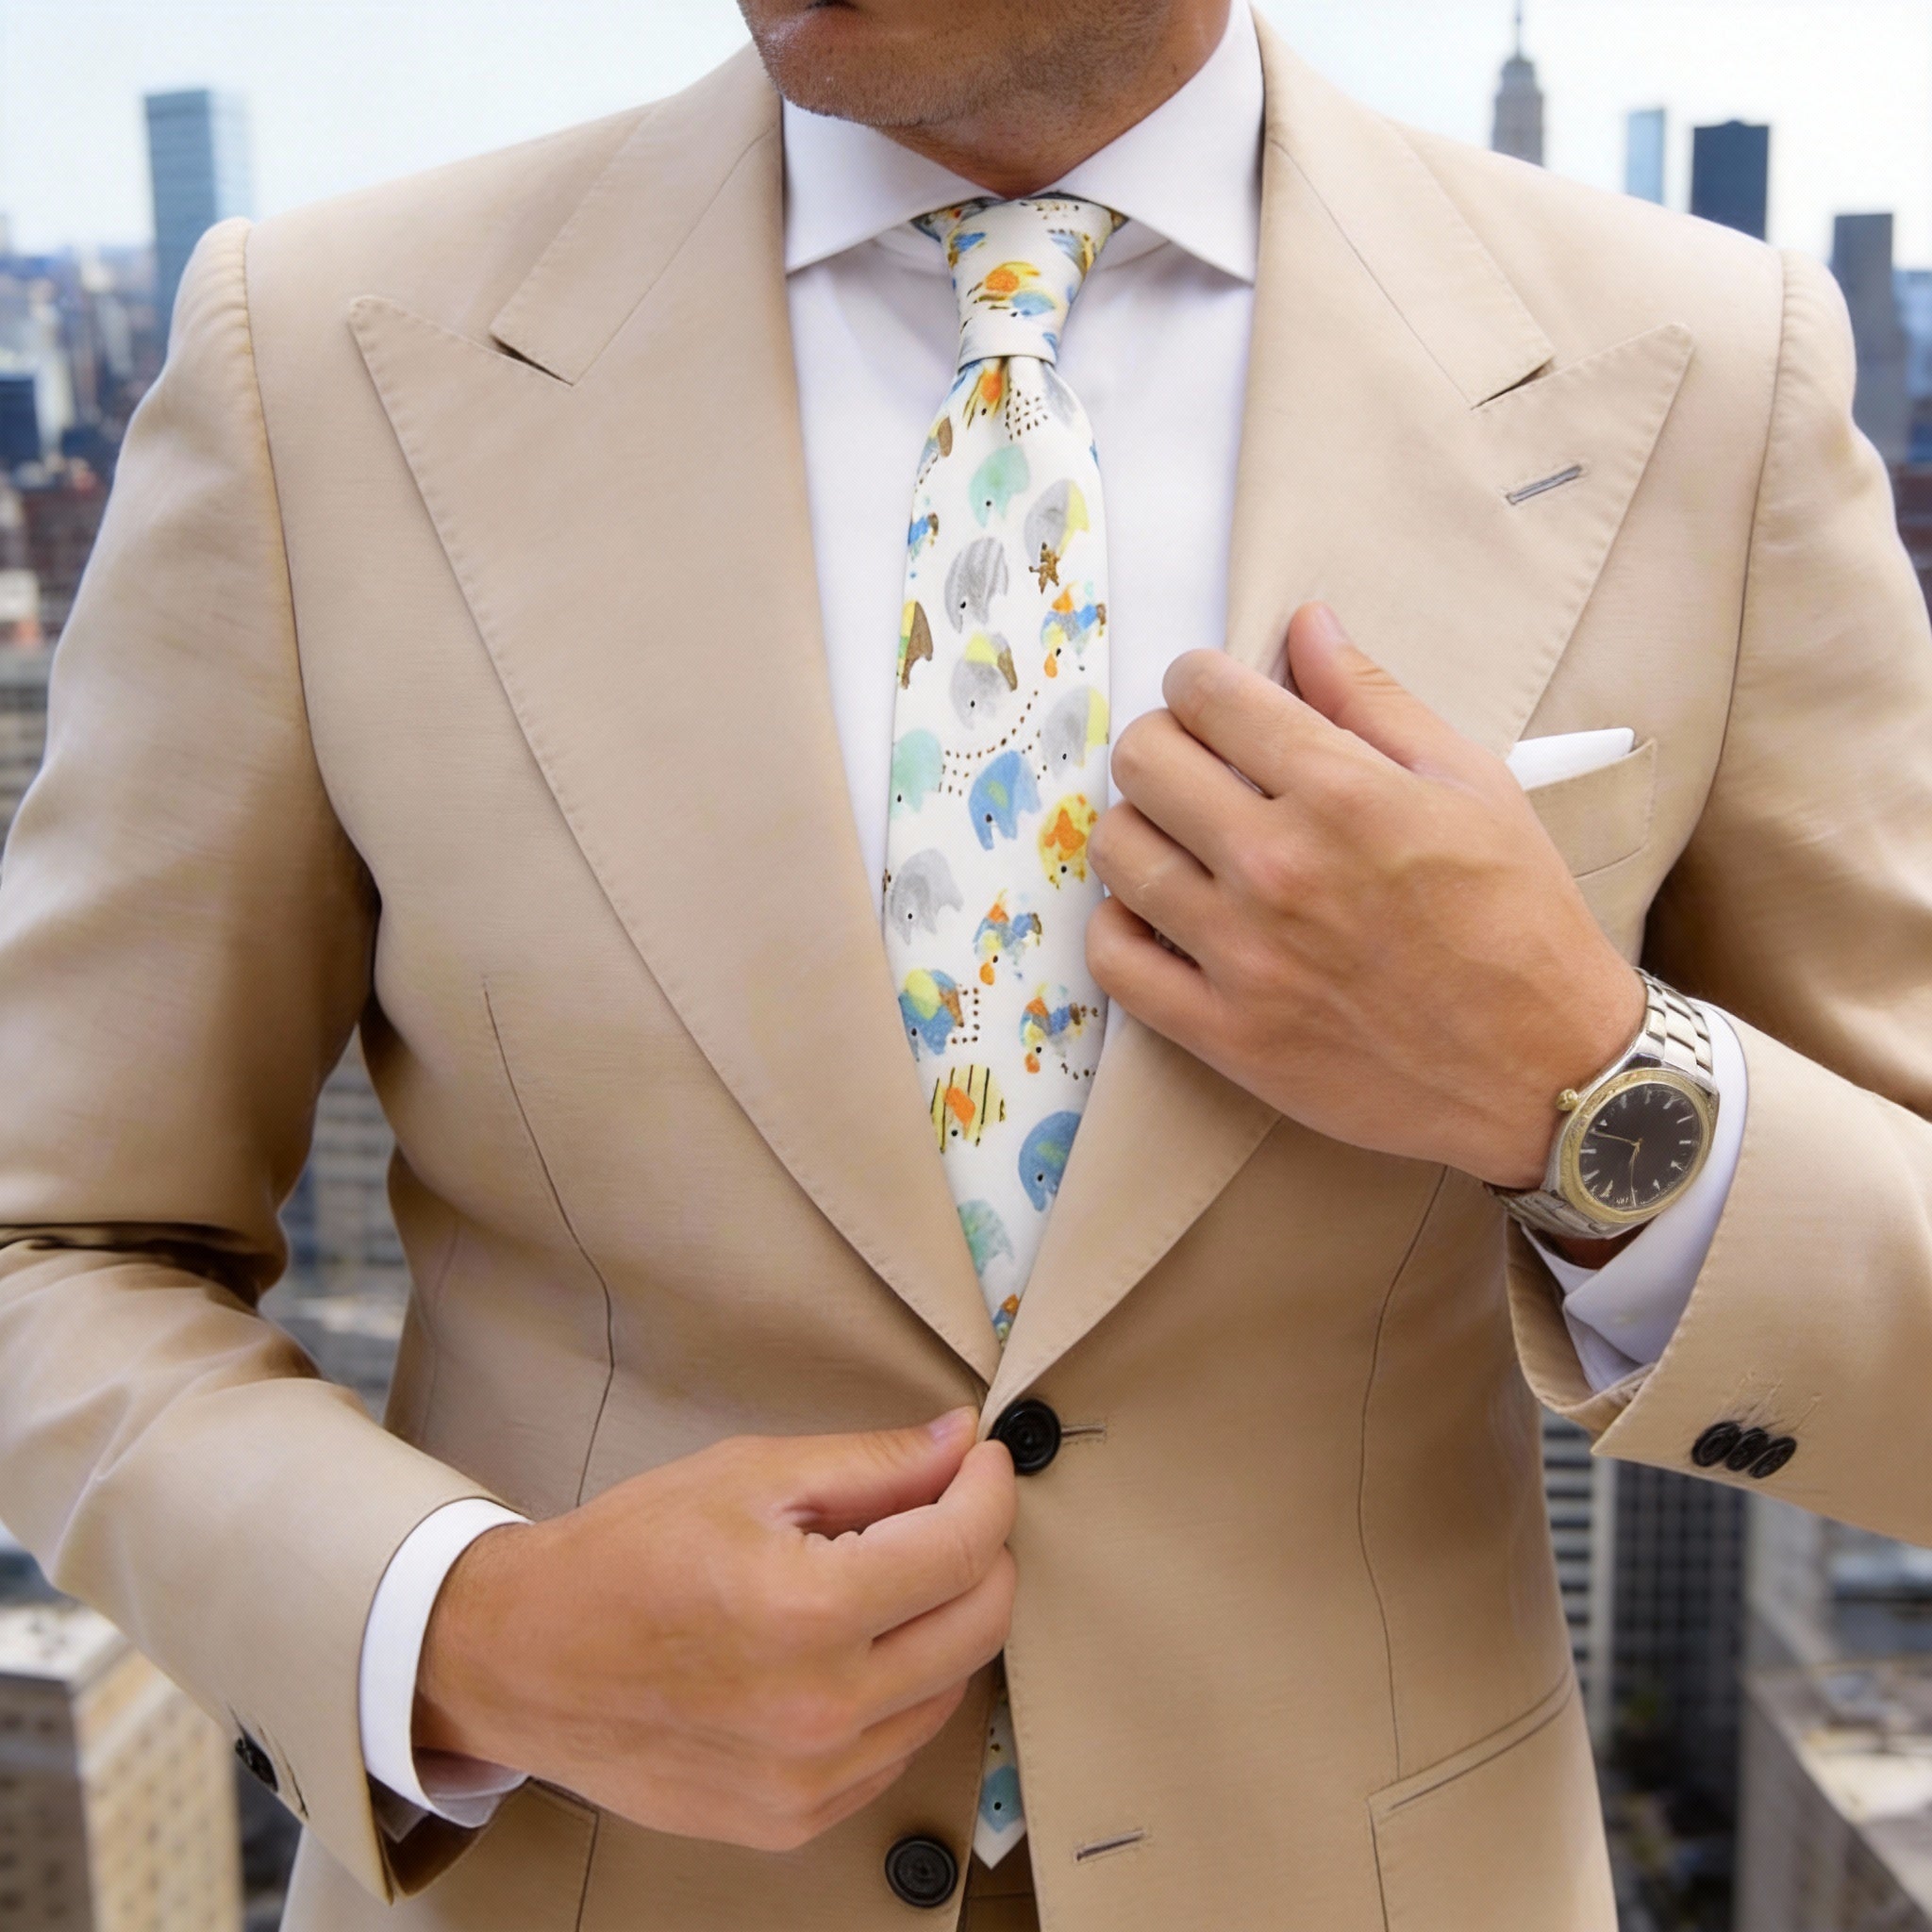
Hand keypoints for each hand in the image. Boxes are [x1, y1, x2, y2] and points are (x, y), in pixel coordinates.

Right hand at [415, 1409, 1015, 1851]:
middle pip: (980, 1625)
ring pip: (950, 1690)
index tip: (983, 1462)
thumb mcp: (749, 1476)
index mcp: (808, 1610)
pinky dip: (900, 1689)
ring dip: (944, 1621)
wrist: (524, 1661)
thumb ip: (872, 1463)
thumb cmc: (626, 1555)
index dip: (989, 1490)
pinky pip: (896, 1748)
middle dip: (983, 1551)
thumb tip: (962, 1443)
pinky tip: (853, 1646)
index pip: (964, 1548)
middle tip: (948, 1508)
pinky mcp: (792, 1819)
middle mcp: (820, 1709)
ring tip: (886, 1575)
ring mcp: (809, 1780)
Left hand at [1085, 602, 1644, 1191]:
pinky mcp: (1224, 1034)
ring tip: (1182, 842)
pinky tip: (1163, 915)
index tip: (1213, 700)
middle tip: (1197, 768)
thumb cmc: (1519, 920)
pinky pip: (1113, 958)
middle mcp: (1279, 867)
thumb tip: (1306, 623)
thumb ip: (1374, 699)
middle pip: (1143, 761)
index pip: (1206, 695)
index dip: (1199, 682)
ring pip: (1115, 850)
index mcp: (1342, 794)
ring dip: (1139, 830)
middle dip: (1164, 744)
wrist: (1545, 1071)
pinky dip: (1122, 926)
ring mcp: (1243, 956)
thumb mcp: (1471, 784)